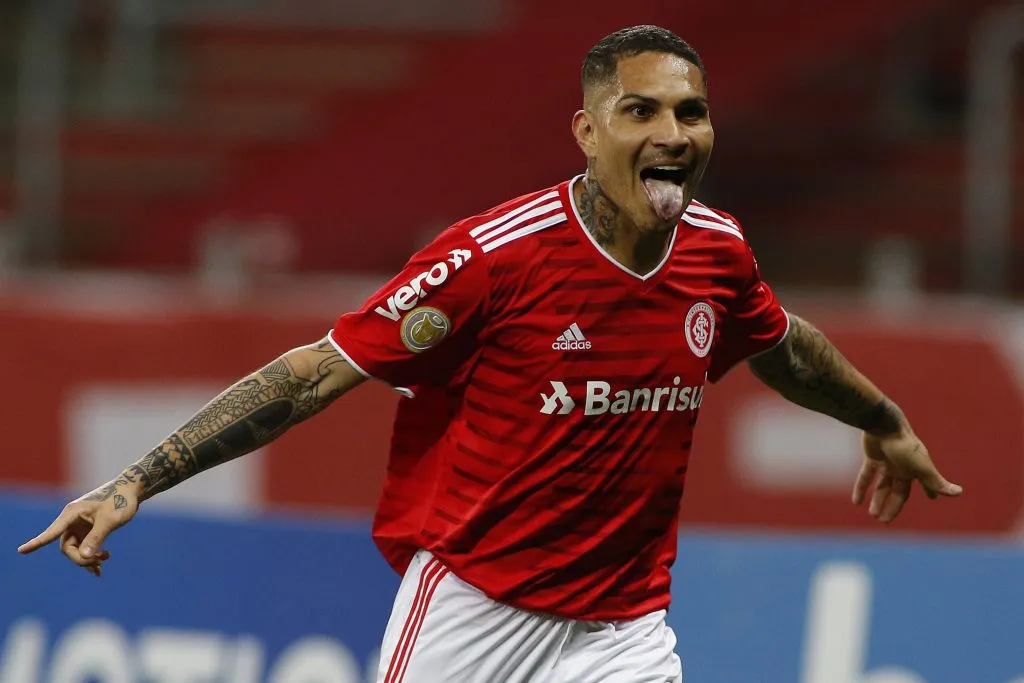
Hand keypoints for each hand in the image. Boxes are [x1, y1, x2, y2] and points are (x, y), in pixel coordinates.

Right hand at [17, 481, 140, 576]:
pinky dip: (91, 557)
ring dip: (88, 558)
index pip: (52, 532)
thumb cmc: (121, 500)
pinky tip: (100, 567)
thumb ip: (96, 538)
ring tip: (106, 558)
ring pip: (76, 549)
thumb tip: (83, 557)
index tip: (21, 550)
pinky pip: (84, 548)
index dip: (37, 542)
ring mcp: (80, 525)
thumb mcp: (110, 520)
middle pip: (67, 547)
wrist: (132, 490)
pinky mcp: (88, 529)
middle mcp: (72, 520)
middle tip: (101, 560)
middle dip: (81, 558)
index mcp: (72, 513)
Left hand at [852, 428, 961, 523]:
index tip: (932, 498)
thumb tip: (959, 493)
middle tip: (884, 521)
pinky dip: (861, 488)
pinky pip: (866, 476)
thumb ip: (937, 482)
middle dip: (892, 506)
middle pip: (897, 491)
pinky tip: (856, 502)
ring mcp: (887, 462)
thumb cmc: (905, 446)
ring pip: (882, 485)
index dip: (928, 490)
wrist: (884, 425)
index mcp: (916, 469)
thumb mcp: (922, 467)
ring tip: (873, 514)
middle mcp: (903, 466)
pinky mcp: (872, 458)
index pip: (924, 484)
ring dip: (877, 500)